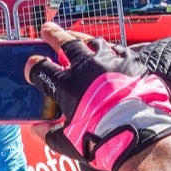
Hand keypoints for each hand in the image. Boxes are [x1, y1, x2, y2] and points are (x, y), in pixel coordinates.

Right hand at [23, 22, 170, 170]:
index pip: (41, 69)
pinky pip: (119, 49)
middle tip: (48, 30)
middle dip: (54, 36)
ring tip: (77, 36)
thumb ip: (50, 133)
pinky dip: (111, 49)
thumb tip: (37, 130)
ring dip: (82, 38)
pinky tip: (110, 50)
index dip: (33, 67)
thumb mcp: (69, 141)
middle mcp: (87, 67)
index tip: (32, 68)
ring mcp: (110, 61)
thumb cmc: (101, 140)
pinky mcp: (132, 63)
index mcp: (67, 85)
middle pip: (66, 43)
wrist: (138, 134)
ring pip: (93, 42)